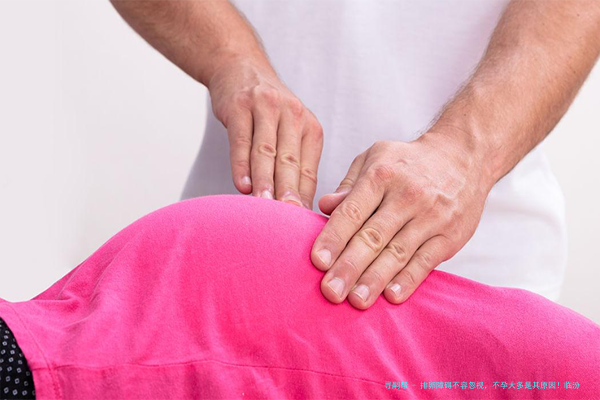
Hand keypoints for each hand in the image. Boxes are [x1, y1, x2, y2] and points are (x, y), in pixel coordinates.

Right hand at [208, 55, 323, 208]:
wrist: (240, 67)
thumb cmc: (267, 111)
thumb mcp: (289, 130)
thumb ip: (294, 164)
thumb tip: (297, 208)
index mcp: (310, 128)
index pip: (308, 170)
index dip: (306, 198)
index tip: (302, 225)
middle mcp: (292, 116)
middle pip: (290, 162)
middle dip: (289, 193)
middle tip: (289, 222)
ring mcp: (266, 108)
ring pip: (266, 152)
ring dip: (265, 182)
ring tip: (265, 207)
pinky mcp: (239, 106)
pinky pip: (240, 140)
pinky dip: (241, 165)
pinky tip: (241, 186)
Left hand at [310, 133, 493, 308]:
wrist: (464, 156)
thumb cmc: (408, 163)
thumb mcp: (375, 159)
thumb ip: (349, 186)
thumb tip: (325, 206)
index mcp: (381, 176)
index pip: (353, 211)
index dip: (334, 237)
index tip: (318, 261)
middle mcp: (406, 196)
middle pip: (373, 237)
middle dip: (349, 266)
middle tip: (330, 291)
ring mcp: (431, 217)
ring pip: (398, 253)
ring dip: (375, 279)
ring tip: (356, 301)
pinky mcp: (450, 236)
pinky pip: (425, 261)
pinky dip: (408, 280)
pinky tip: (391, 296)